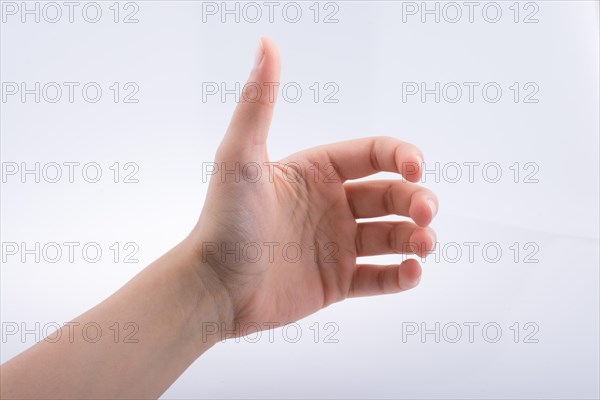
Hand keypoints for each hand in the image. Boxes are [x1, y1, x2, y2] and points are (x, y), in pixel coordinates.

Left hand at [188, 38, 438, 333]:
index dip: (402, 157)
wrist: (212, 287)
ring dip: (417, 237)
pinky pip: (381, 277)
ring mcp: (337, 244)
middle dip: (417, 201)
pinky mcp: (338, 281)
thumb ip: (259, 102)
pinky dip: (402, 275)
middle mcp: (332, 205)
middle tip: (425, 214)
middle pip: (392, 195)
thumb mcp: (240, 157)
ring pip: (393, 236)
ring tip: (424, 245)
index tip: (416, 169)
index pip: (374, 155)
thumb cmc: (223, 221)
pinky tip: (410, 272)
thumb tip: (267, 41)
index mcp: (317, 172)